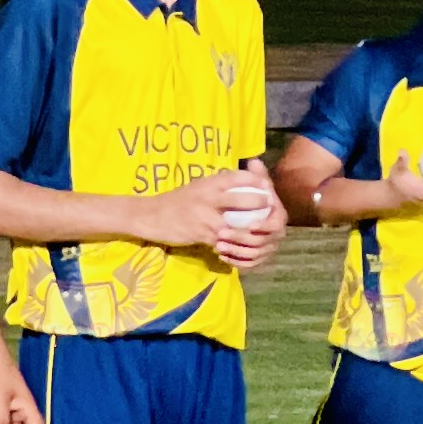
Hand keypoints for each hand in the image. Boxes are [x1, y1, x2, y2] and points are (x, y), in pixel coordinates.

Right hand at [146, 163, 286, 262]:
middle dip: (260, 207)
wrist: (152, 216)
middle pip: (243, 200)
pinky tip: (239, 246)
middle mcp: (209, 196)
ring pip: (236, 225)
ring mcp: (205, 216)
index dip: (256, 182)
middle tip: (270, 212)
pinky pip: (223, 241)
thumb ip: (218, 185)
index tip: (267, 188)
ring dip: (249, 231)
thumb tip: (242, 182)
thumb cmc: (177, 201)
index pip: (239, 177)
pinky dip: (232, 245)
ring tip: (259, 233)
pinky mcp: (201, 233)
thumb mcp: (199, 187)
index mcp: (210, 182)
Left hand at [207, 159, 284, 268]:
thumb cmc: (250, 196)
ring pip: (253, 255)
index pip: (275, 225)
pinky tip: (222, 256)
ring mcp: (267, 249)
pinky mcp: (257, 259)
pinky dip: (236, 262)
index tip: (249, 225)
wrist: (247, 213)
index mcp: (278, 217)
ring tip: (217, 245)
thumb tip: (254, 161)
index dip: (264, 227)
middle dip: (242, 239)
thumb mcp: (253, 184)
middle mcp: (276, 235)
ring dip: (236, 251)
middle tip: (221, 234)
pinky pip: (249, 264)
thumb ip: (256, 175)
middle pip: (262, 242)